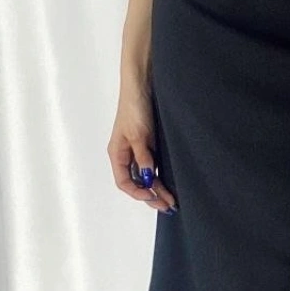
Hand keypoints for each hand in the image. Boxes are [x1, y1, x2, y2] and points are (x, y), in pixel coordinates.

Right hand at [107, 74, 176, 212]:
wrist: (143, 84)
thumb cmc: (134, 108)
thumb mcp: (139, 135)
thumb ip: (143, 157)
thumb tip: (149, 178)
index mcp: (117, 153)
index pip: (124, 182)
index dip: (138, 193)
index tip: (153, 198)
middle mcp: (126, 154)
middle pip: (137, 182)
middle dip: (151, 195)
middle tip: (168, 206)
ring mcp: (138, 149)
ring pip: (147, 175)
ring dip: (158, 188)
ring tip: (172, 200)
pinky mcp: (149, 143)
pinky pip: (154, 165)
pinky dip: (161, 175)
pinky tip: (170, 182)